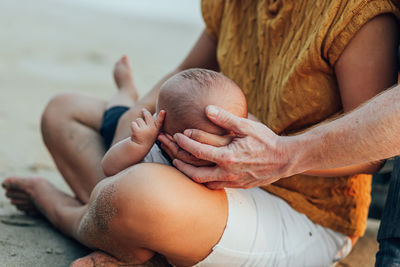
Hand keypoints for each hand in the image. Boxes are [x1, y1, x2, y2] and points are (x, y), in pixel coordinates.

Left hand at [131, 108, 164, 145]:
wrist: (139, 147)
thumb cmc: (147, 136)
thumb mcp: (151, 130)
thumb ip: (151, 122)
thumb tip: (144, 110)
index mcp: (156, 130)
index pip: (160, 122)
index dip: (161, 116)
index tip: (163, 111)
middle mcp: (151, 130)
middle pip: (147, 115)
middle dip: (144, 112)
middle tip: (143, 110)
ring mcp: (144, 131)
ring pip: (139, 119)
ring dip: (137, 123)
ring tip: (139, 130)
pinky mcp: (137, 131)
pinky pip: (133, 123)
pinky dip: (133, 126)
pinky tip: (135, 131)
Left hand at [172, 105, 293, 188]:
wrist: (285, 159)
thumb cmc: (267, 141)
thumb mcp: (247, 126)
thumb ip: (225, 119)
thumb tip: (206, 109)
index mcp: (227, 157)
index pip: (198, 151)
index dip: (184, 143)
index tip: (176, 135)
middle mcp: (227, 173)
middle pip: (195, 174)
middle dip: (180, 165)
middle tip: (172, 156)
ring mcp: (233, 182)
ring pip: (204, 183)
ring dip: (191, 175)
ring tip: (183, 165)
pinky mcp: (239, 186)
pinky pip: (216, 186)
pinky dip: (205, 180)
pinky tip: (202, 173)